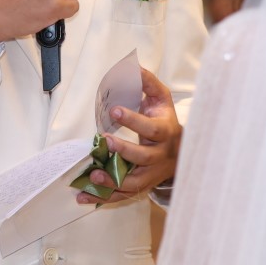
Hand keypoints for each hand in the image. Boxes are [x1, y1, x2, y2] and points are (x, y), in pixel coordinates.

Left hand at [76, 68, 181, 204]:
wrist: (182, 152)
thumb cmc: (166, 121)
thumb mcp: (161, 99)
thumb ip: (148, 83)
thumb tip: (133, 66)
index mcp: (165, 132)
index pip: (151, 128)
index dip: (133, 121)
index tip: (114, 111)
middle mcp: (159, 156)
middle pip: (144, 157)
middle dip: (125, 151)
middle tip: (105, 142)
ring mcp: (151, 174)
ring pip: (133, 182)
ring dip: (113, 182)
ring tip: (94, 175)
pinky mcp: (141, 186)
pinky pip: (122, 195)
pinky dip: (103, 198)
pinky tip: (84, 197)